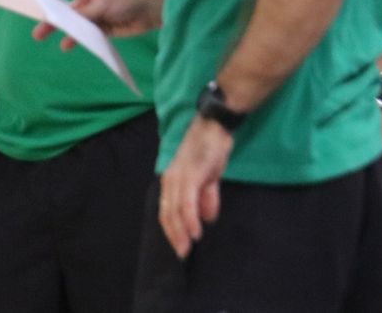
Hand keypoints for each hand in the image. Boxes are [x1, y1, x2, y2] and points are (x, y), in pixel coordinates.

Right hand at [26, 0, 163, 49]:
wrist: (152, 11)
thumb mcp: (104, 3)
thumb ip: (85, 13)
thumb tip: (69, 24)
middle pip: (61, 6)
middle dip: (46, 14)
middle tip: (30, 19)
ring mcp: (93, 13)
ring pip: (71, 23)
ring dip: (58, 29)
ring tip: (42, 36)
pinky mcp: (101, 27)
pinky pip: (84, 34)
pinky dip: (75, 39)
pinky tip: (66, 45)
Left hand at [159, 116, 232, 257]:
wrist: (215, 126)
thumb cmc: (210, 150)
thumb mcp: (208, 177)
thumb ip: (206, 197)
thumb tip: (206, 218)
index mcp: (172, 180)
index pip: (166, 210)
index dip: (171, 230)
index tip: (178, 248)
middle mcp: (170, 179)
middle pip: (166, 213)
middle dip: (173, 236)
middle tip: (181, 254)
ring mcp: (179, 176)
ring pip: (174, 210)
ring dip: (180, 231)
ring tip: (186, 247)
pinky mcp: (190, 174)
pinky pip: (187, 201)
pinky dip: (190, 218)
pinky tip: (195, 231)